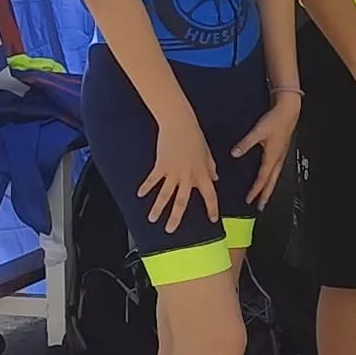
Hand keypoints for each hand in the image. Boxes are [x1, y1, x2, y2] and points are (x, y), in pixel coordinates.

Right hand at [142, 101, 221, 231]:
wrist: (180, 123)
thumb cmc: (195, 136)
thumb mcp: (207, 152)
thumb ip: (210, 167)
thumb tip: (215, 178)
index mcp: (202, 173)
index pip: (210, 195)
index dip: (212, 208)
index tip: (213, 220)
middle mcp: (187, 176)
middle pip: (182, 201)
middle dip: (176, 217)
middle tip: (170, 231)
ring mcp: (173, 171)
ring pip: (165, 194)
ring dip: (158, 208)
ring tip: (151, 219)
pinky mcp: (161, 165)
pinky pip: (153, 179)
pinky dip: (146, 187)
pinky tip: (140, 195)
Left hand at [233, 86, 301, 208]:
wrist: (289, 110)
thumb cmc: (275, 120)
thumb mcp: (258, 131)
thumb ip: (245, 143)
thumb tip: (234, 154)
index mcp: (272, 156)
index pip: (262, 178)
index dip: (256, 190)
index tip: (249, 200)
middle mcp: (278, 159)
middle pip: (271, 182)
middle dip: (265, 195)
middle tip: (261, 206)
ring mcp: (281, 155)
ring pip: (275, 177)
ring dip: (269, 188)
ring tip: (264, 196)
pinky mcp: (281, 151)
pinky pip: (276, 170)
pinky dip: (272, 178)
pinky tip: (268, 178)